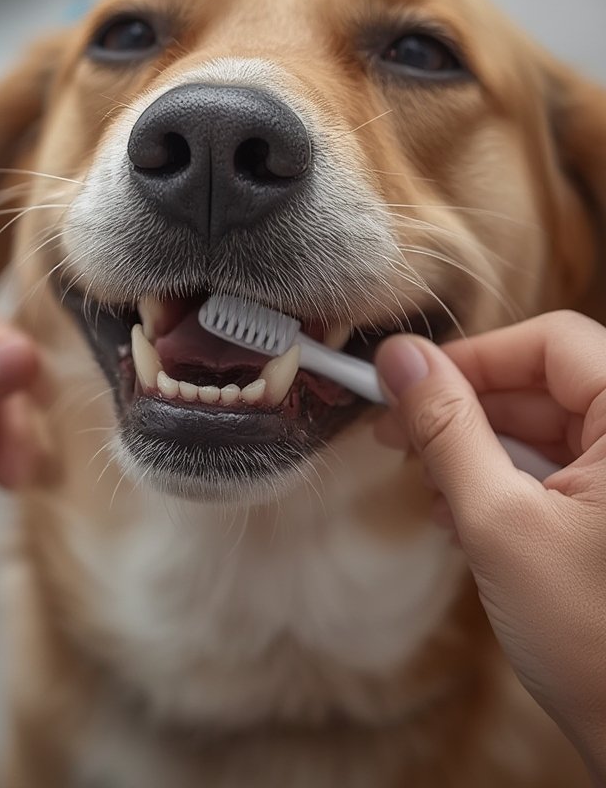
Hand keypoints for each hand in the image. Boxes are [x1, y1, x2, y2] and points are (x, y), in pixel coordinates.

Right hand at [374, 312, 605, 780]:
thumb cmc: (595, 640)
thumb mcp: (500, 522)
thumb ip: (447, 430)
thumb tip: (400, 360)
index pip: (550, 342)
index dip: (474, 358)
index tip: (407, 382)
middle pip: (542, 385)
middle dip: (465, 412)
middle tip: (398, 437)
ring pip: (543, 429)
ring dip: (477, 454)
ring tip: (432, 492)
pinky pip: (555, 470)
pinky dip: (503, 485)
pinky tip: (463, 517)